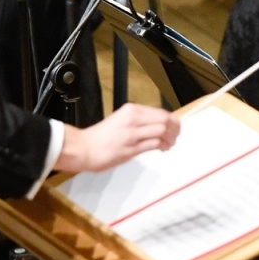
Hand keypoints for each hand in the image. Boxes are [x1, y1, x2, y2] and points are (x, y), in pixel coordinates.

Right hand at [55, 103, 179, 173]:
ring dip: (170, 139)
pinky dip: (163, 146)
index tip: (174, 128)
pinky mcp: (131, 148)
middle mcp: (133, 119)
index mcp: (131, 110)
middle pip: (165, 119)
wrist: (83, 148)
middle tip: (175, 137)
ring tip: (169, 144)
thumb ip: (138, 121)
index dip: (172, 121)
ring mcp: (132, 133)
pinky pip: (154, 144)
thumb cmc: (100, 137)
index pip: (160, 112)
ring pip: (162, 130)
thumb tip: (158, 124)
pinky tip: (162, 149)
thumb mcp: (121, 120)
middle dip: (175, 129)